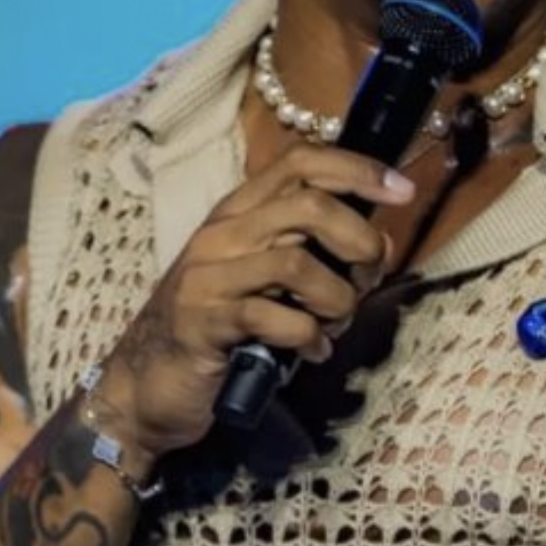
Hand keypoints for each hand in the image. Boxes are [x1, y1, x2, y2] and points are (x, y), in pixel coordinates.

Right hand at [91, 144, 415, 465]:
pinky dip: (310, 337)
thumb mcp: (263, 275)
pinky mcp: (205, 323)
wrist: (144, 384)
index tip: (401, 190)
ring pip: (297, 263)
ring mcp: (209, 276)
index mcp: (239, 211)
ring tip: (337, 322)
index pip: (302, 162)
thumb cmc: (218, 324)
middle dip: (359, 240)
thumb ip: (312, 250)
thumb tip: (378, 244)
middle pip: (309, 205)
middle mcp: (223, 233)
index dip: (358, 170)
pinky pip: (276, 319)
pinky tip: (312, 352)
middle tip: (370, 276)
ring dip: (338, 298)